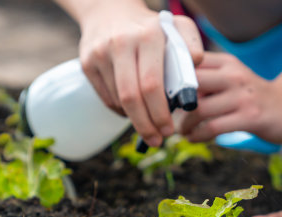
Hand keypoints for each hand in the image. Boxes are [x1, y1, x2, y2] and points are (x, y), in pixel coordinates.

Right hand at [78, 3, 202, 145]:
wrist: (109, 10)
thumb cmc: (150, 27)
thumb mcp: (176, 27)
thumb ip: (191, 45)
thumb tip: (195, 67)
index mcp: (148, 35)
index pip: (152, 84)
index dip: (160, 113)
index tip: (169, 130)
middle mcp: (121, 43)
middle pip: (131, 98)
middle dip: (146, 125)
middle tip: (157, 140)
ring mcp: (100, 54)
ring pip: (119, 101)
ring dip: (135, 118)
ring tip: (148, 122)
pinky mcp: (86, 63)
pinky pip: (107, 99)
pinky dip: (121, 110)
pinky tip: (132, 108)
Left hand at [177, 52, 281, 143]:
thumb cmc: (250, 97)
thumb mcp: (230, 80)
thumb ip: (205, 83)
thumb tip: (169, 96)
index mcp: (225, 62)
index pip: (189, 63)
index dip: (169, 80)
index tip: (162, 97)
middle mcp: (234, 75)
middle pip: (189, 83)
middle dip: (172, 103)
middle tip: (167, 116)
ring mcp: (242, 96)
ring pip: (198, 109)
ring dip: (183, 124)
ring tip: (182, 131)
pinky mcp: (250, 117)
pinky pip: (212, 127)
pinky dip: (197, 135)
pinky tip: (193, 138)